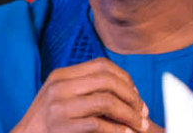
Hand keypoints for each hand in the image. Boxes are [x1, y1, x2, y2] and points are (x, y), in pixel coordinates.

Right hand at [12, 58, 149, 132]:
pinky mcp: (60, 126)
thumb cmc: (48, 121)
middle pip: (107, 81)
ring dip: (129, 114)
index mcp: (61, 75)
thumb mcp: (61, 96)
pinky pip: (97, 124)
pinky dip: (116, 129)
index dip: (124, 78)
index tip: (136, 94)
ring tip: (139, 125)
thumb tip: (126, 88)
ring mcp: (58, 106)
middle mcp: (59, 86)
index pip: (102, 65)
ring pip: (105, 101)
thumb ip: (84, 87)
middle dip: (131, 97)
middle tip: (144, 112)